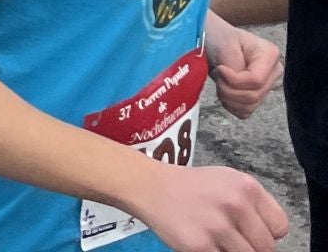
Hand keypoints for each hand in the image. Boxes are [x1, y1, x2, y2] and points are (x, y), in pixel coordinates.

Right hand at [130, 162, 286, 251]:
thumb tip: (270, 239)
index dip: (266, 232)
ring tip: (216, 240)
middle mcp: (235, 204)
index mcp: (246, 187)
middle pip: (266, 247)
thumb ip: (252, 206)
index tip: (250, 231)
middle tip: (230, 238)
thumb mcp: (226, 182)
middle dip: (250, 246)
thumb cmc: (191, 187)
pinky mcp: (200, 245)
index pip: (279, 226)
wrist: (149, 186)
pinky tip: (204, 243)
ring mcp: (218, 226)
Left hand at [207, 15, 283, 118]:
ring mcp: (266, 87)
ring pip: (249, 106)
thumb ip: (234, 64)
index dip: (234, 79)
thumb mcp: (225, 44)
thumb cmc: (218, 37)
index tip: (220, 69)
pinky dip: (230, 105)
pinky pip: (244, 112)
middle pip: (253, 95)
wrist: (211, 40)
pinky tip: (223, 91)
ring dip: (228, 98)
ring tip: (219, 81)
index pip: (256, 80)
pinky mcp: (256, 97)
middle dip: (228, 89)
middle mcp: (273, 72)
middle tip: (217, 74)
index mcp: (270, 55)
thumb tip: (237, 81)